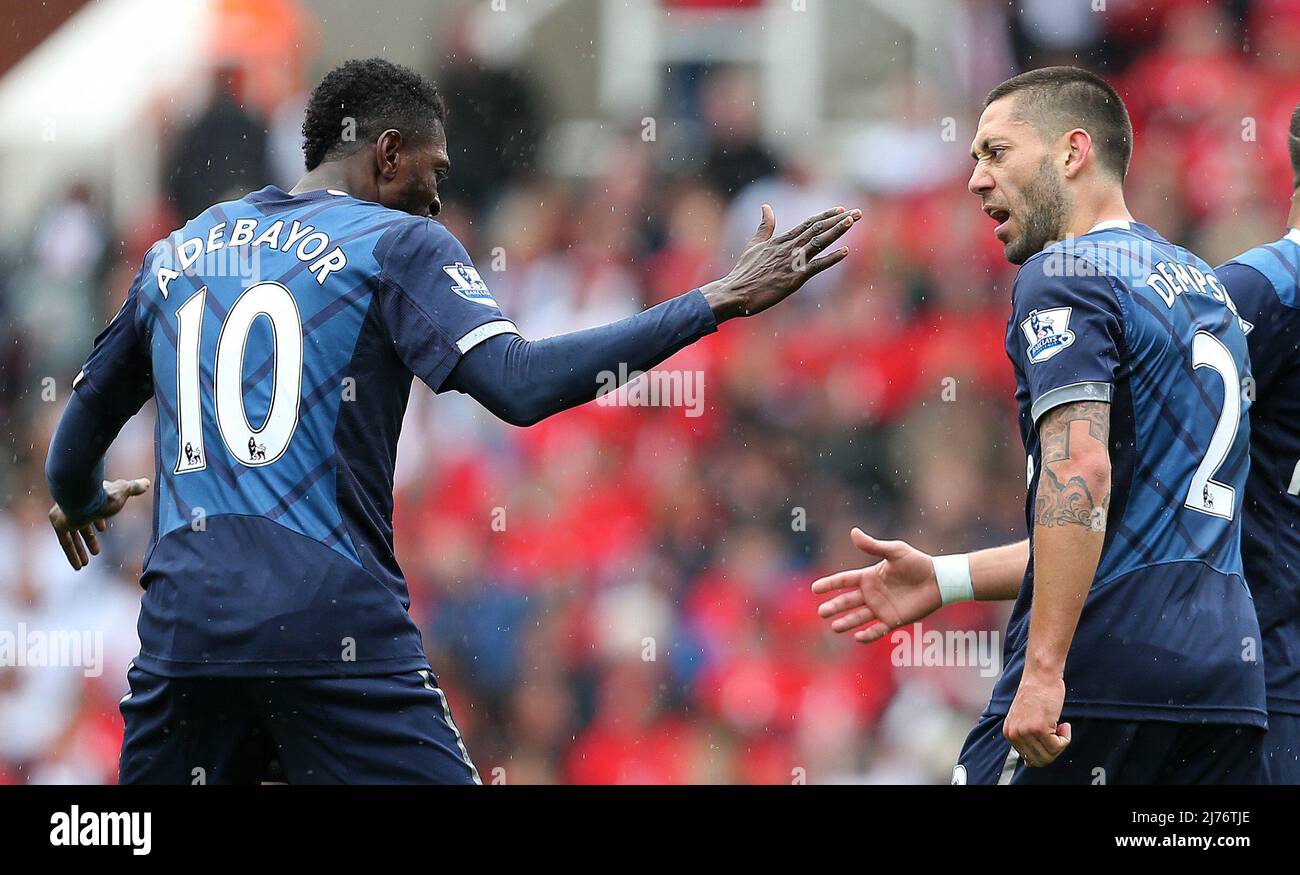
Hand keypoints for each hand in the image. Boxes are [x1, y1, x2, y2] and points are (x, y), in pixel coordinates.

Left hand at [49, 477, 150, 570]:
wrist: (82, 495)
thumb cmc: (104, 493)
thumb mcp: (124, 492)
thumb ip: (134, 488)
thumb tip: (147, 483)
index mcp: (89, 497)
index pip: (93, 509)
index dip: (98, 521)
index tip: (102, 530)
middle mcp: (75, 506)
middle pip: (82, 525)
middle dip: (89, 538)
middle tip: (96, 550)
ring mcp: (65, 515)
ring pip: (72, 536)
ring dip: (80, 550)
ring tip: (85, 563)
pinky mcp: (60, 525)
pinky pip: (66, 543)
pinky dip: (72, 554)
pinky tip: (78, 566)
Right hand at [701, 204, 860, 322]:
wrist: (735, 292)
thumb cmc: (744, 271)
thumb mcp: (754, 244)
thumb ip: (764, 226)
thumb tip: (765, 206)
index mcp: (781, 240)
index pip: (807, 224)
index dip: (825, 216)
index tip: (840, 209)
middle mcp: (789, 247)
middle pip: (818, 229)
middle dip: (838, 219)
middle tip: (858, 212)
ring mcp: (793, 261)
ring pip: (819, 242)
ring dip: (837, 231)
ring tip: (852, 221)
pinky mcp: (795, 277)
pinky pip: (818, 266)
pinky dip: (832, 258)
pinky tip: (846, 251)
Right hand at [811, 528, 943, 642]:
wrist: (938, 580)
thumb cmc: (917, 562)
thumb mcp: (895, 551)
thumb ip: (874, 546)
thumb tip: (853, 532)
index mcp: (869, 576)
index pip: (844, 581)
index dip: (829, 584)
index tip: (814, 588)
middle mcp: (872, 594)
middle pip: (847, 601)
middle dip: (834, 607)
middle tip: (821, 612)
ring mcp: (881, 608)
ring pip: (858, 617)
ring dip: (846, 622)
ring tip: (834, 627)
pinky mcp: (893, 620)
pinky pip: (877, 630)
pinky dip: (867, 635)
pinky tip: (857, 637)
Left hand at [1003, 672, 1070, 767]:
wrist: (1041, 676)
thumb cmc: (1037, 694)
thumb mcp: (1024, 720)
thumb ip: (1026, 740)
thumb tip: (1030, 763)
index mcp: (1009, 733)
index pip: (1029, 758)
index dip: (1045, 751)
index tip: (1050, 737)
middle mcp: (1014, 734)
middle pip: (1039, 760)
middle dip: (1054, 750)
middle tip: (1057, 733)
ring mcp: (1026, 732)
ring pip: (1050, 754)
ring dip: (1061, 742)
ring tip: (1059, 726)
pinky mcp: (1039, 728)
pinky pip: (1059, 746)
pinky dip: (1066, 737)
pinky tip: (1063, 724)